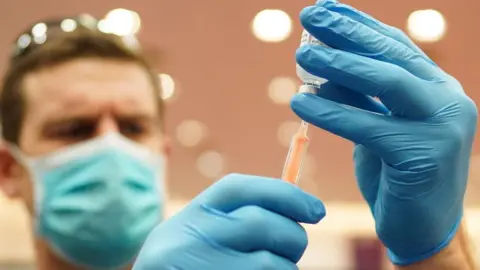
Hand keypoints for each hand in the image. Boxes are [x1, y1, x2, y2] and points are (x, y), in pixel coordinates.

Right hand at [132, 174, 325, 269]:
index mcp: (190, 215)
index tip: (316, 210)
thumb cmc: (188, 266)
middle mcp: (191, 238)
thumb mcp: (198, 236)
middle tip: (294, 249)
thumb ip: (236, 218)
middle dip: (292, 237)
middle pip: (263, 224)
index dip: (285, 195)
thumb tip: (301, 207)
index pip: (240, 188)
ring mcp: (202, 268)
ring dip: (285, 269)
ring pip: (274, 265)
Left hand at [290, 0, 476, 265]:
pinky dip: (330, 112)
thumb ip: (356, 96)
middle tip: (309, 16)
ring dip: (338, 64)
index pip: (395, 45)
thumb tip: (319, 67)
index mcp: (436, 87)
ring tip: (300, 55)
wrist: (421, 228)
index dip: (357, 24)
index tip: (324, 7)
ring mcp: (442, 126)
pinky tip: (299, 102)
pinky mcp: (423, 155)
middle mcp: (447, 99)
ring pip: (386, 82)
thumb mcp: (375, 126)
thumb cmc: (395, 174)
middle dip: (346, 33)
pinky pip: (368, 125)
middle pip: (391, 55)